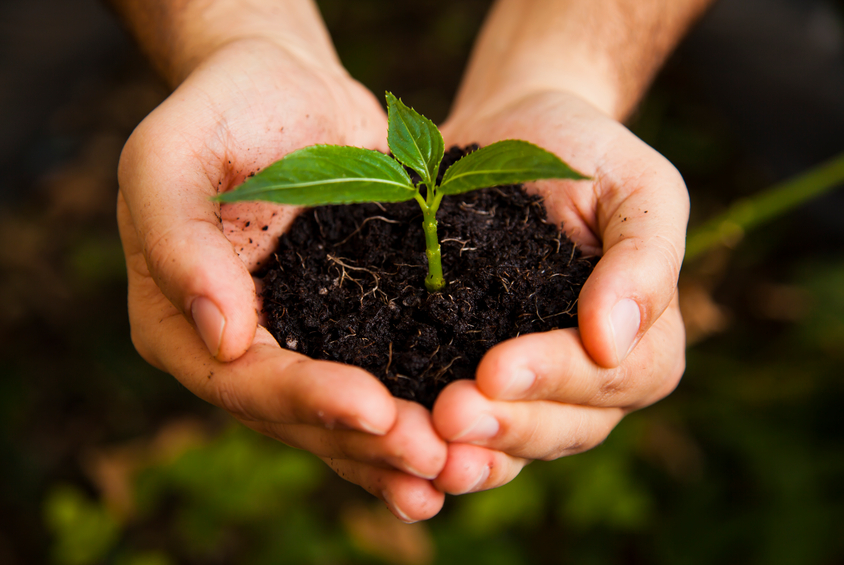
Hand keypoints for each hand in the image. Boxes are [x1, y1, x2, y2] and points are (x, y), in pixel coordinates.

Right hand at [117, 39, 445, 520]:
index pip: (242, 380)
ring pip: (344, 417)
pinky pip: (383, 379)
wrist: (288, 85)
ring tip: (461, 471)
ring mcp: (299, 341)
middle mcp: (238, 348)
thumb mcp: (174, 153)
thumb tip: (221, 335)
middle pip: (299, 417)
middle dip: (368, 442)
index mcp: (181, 319)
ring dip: (399, 450)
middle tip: (436, 458)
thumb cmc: (223, 106)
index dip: (306, 401)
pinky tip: (465, 448)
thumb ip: (177, 239)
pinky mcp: (351, 326)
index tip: (375, 409)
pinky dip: (419, 414)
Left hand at [431, 90, 687, 492]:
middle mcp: (588, 376)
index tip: (499, 368)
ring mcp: (530, 384)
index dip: (558, 378)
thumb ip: (644, 257)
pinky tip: (400, 446)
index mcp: (641, 338)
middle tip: (450, 415)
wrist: (511, 133)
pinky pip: (467, 425)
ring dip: (473, 451)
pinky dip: (439, 442)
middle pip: (565, 427)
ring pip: (515, 442)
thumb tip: (613, 342)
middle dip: (508, 425)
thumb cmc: (583, 152)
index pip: (615, 378)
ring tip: (426, 447)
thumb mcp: (636, 184)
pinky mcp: (469, 372)